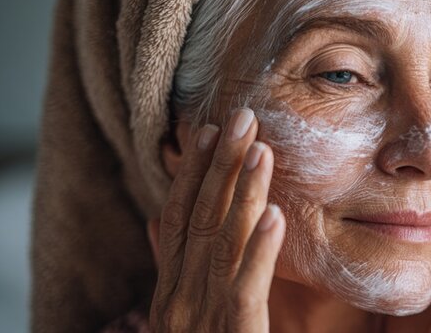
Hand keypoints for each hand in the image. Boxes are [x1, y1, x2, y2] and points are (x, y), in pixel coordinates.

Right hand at [147, 108, 284, 331]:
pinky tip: (275, 216)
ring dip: (242, 193)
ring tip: (262, 150)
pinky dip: (258, 250)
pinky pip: (246, 287)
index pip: (177, 220)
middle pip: (197, 220)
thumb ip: (174, 270)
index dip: (191, 174)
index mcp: (171, 292)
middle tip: (239, 117)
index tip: (207, 132)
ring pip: (221, 244)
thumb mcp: (184, 314)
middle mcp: (179, 300)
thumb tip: (155, 225)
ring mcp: (200, 319)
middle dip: (218, 167)